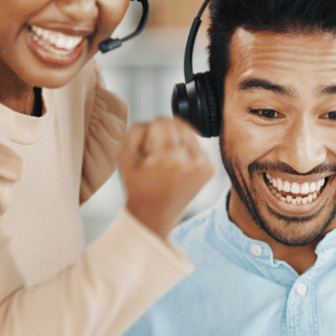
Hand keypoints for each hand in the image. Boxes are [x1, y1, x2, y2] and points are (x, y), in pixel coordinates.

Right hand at [120, 117, 214, 238]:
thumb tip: (155, 122)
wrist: (155, 214)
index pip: (163, 121)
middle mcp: (192, 160)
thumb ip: (137, 130)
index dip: (150, 132)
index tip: (148, 150)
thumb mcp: (125, 156)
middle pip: (178, 123)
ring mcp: (204, 164)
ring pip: (189, 131)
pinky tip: (176, 166)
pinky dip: (186, 149)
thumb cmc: (139, 187)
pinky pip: (197, 144)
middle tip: (156, 154)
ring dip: (176, 140)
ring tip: (166, 160)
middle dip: (164, 133)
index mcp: (170, 157)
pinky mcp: (211, 167)